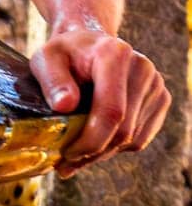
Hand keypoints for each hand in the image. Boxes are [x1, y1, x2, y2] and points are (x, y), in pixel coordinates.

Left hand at [31, 29, 169, 176]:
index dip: (90, 140)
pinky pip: (140, 138)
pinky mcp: (160, 99)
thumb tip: (65, 106)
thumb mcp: (45, 59)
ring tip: (76, 154)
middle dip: (93, 152)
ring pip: (133, 139)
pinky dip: (117, 147)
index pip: (112, 111)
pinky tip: (95, 143)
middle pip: (124, 130)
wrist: (89, 43)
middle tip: (66, 162)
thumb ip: (52, 80)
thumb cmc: (64, 53)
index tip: (67, 154)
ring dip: (103, 153)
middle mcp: (142, 68)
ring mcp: (156, 84)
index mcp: (114, 55)